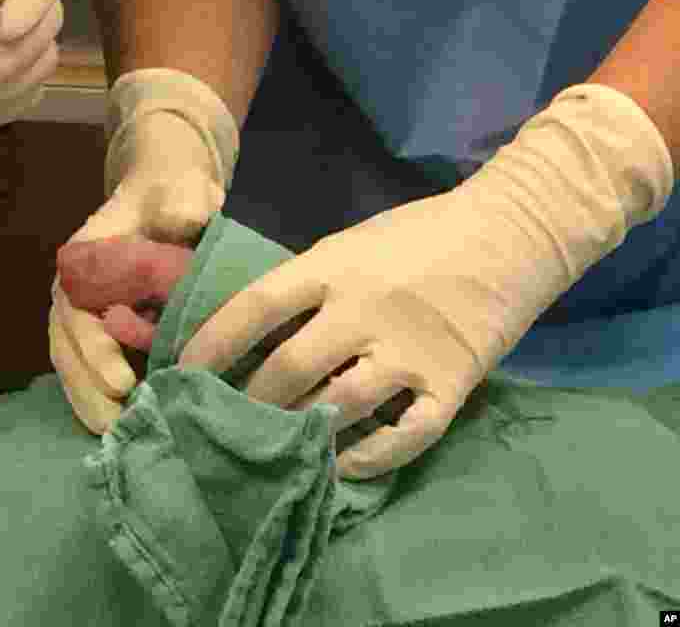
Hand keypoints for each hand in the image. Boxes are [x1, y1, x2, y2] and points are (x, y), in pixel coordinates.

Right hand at [49, 69, 238, 433]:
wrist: (170, 193)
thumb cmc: (173, 190)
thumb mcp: (180, 185)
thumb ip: (182, 198)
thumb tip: (188, 218)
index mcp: (84, 260)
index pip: (78, 312)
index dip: (95, 350)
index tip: (123, 382)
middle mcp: (76, 293)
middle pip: (68, 349)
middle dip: (89, 392)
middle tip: (120, 429)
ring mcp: (87, 316)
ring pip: (76, 366)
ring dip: (92, 404)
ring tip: (121, 441)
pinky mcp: (107, 334)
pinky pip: (96, 370)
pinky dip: (105, 399)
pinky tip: (131, 429)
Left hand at [181, 84, 673, 478]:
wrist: (514, 230)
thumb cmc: (423, 233)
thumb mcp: (354, 241)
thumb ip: (310, 283)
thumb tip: (257, 330)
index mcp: (334, 266)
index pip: (255, 308)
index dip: (211, 344)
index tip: (180, 374)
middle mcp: (364, 309)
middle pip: (288, 368)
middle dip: (247, 403)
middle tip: (222, 425)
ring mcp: (409, 349)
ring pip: (340, 407)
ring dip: (299, 432)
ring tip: (270, 449)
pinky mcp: (452, 382)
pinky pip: (405, 436)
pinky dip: (368, 457)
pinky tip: (339, 464)